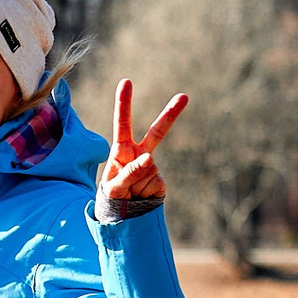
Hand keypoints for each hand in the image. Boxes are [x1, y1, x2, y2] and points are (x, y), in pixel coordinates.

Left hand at [102, 78, 187, 203]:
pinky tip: (139, 196)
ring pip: (148, 169)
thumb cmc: (112, 196)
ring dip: (136, 184)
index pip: (122, 124)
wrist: (123, 215)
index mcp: (122, 150)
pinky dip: (145, 193)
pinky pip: (154, 183)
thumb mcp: (114, 187)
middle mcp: (138, 154)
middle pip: (157, 132)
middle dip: (171, 114)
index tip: (126, 82)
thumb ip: (129, 173)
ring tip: (128, 193)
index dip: (123, 103)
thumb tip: (149, 158)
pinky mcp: (160, 180)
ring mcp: (151, 166)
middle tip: (184, 96)